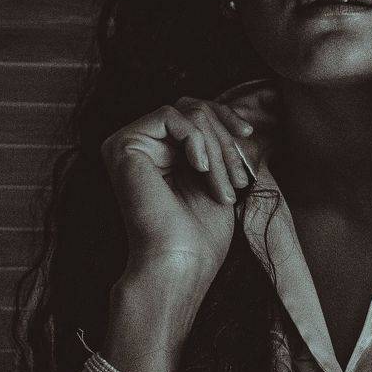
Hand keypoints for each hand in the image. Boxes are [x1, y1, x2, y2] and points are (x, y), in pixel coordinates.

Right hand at [101, 86, 278, 288]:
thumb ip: (217, 144)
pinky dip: (195, 139)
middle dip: (224, 140)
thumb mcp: (218, 178)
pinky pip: (169, 116)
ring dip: (216, 149)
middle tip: (238, 180)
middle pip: (192, 109)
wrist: (180, 262)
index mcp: (159, 153)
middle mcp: (140, 145)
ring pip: (186, 113)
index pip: (195, 115)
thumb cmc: (200, 234)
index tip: (248, 136)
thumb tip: (235, 118)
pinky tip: (201, 168)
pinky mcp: (122, 145)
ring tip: (223, 188)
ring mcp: (128, 144)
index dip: (225, 120)